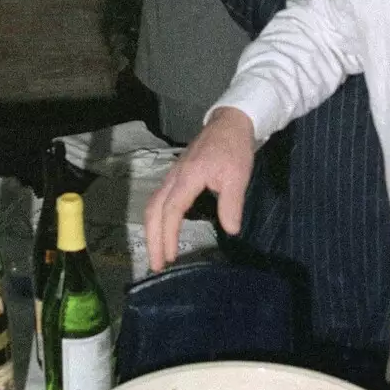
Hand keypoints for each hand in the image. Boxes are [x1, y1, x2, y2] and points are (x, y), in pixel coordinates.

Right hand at [144, 107, 255, 270]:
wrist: (229, 123)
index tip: (171, 257)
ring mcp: (172, 176)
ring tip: (157, 254)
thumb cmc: (234, 149)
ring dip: (152, 231)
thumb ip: (231, 203)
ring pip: (152, 206)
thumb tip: (230, 230)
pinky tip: (163, 232)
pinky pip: (159, 201)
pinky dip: (157, 220)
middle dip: (152, 239)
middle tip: (156, 265)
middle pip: (153, 211)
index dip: (169, 235)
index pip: (171, 210)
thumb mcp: (238, 176)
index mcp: (187, 178)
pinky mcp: (175, 177)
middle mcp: (173, 178)